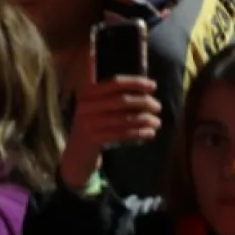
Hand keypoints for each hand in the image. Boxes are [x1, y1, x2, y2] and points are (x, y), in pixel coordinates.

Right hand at [58, 76, 161, 190]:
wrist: (76, 152)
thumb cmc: (93, 123)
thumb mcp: (95, 104)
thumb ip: (111, 92)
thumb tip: (142, 82)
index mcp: (88, 90)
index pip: (115, 82)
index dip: (136, 82)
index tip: (153, 86)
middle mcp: (86, 104)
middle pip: (122, 100)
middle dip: (144, 102)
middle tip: (158, 107)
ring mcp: (88, 122)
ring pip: (124, 119)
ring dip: (145, 120)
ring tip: (157, 122)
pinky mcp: (94, 139)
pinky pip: (122, 134)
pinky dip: (139, 133)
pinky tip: (150, 133)